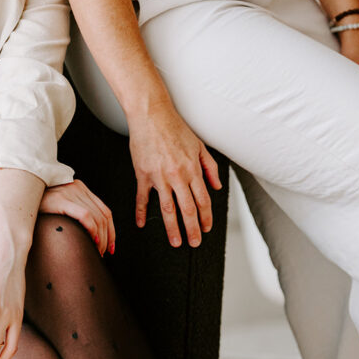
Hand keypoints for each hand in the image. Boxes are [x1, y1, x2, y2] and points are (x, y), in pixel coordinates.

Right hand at [40, 179, 114, 255]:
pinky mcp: (62, 200)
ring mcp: (70, 192)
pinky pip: (85, 216)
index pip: (104, 210)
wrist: (19, 196)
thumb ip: (74, 211)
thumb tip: (89, 234)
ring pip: (97, 218)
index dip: (111, 230)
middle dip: (107, 237)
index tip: (110, 247)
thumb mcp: (60, 205)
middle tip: (103, 253)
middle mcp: (78, 187)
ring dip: (100, 238)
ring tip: (96, 252)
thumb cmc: (37, 206)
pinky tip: (91, 241)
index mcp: (80, 188)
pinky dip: (92, 230)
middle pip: (103, 215)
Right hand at [128, 103, 221, 247]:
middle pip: (187, 209)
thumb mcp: (199, 145)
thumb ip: (210, 167)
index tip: (206, 228)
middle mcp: (177, 175)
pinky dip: (141, 212)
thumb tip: (217, 187)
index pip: (203, 200)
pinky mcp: (143, 174)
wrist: (151, 115)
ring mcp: (159, 176)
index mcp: (192, 169)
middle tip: (194, 243)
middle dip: (192, 229)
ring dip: (172, 228)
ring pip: (168, 209)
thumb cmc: (174, 127)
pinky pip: (142, 198)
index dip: (206, 218)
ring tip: (175, 242)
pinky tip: (142, 223)